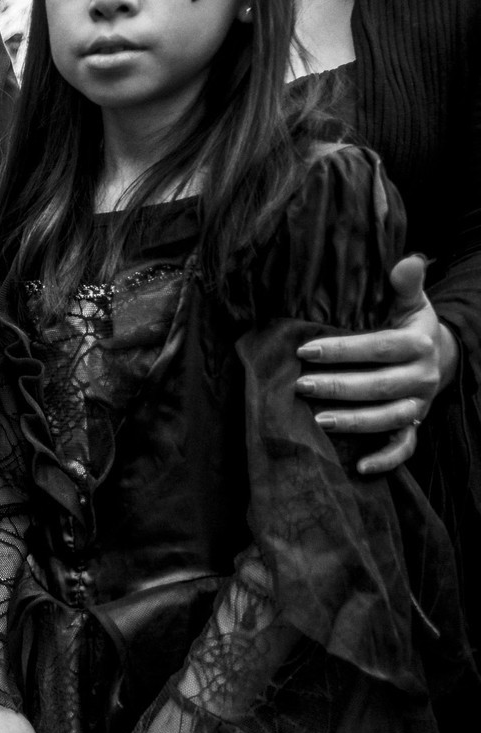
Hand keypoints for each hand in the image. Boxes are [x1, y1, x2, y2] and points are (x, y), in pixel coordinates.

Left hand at [297, 255, 458, 474]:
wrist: (437, 355)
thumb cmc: (409, 326)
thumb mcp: (410, 303)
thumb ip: (405, 284)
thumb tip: (407, 260)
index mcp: (419, 344)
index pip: (380, 347)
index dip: (344, 350)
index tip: (306, 351)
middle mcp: (422, 378)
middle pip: (381, 386)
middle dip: (340, 387)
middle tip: (302, 386)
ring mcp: (419, 405)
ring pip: (388, 419)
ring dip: (354, 422)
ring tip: (318, 421)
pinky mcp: (414, 426)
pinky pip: (404, 448)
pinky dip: (385, 460)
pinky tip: (359, 467)